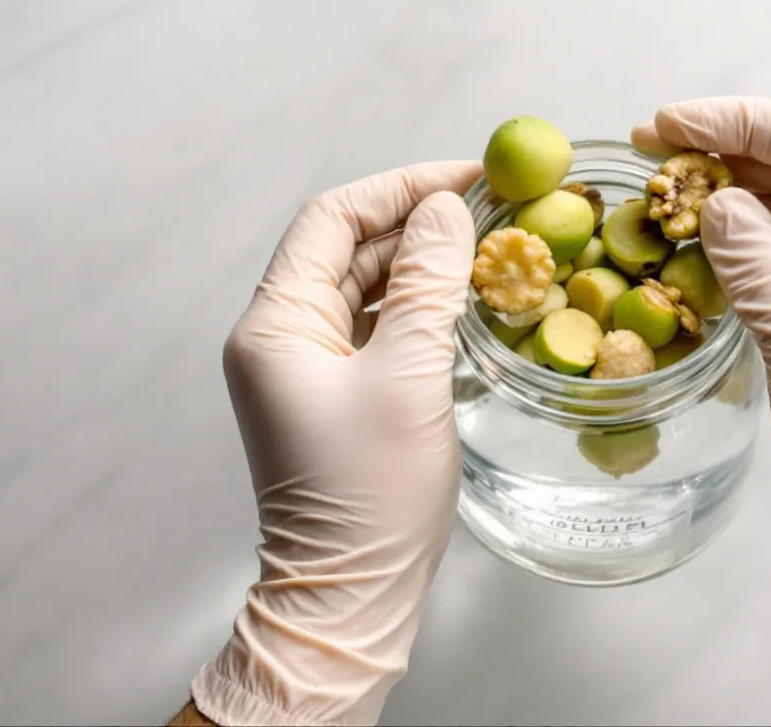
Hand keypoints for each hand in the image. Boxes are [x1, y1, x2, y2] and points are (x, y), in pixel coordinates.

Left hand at [191, 161, 480, 725]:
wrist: (350, 593)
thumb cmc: (370, 494)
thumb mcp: (408, 377)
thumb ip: (426, 284)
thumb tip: (446, 210)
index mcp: (276, 324)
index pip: (332, 219)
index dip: (401, 187)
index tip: (470, 178)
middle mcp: (281, 337)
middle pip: (349, 248)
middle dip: (418, 222)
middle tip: (495, 208)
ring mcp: (308, 369)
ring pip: (367, 288)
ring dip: (422, 263)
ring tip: (491, 246)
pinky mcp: (337, 396)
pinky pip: (377, 328)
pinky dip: (419, 307)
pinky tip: (467, 299)